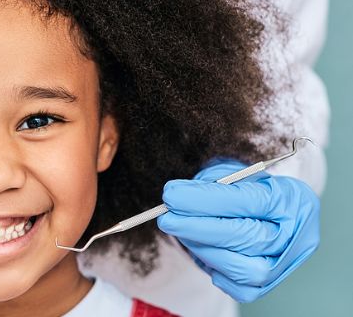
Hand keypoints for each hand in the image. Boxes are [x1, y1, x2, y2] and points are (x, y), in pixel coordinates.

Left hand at [157, 159, 319, 302]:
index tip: (171, 195)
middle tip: (167, 218)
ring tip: (183, 232)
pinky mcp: (267, 286)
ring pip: (242, 268)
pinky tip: (204, 250)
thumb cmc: (248, 190)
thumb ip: (211, 184)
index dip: (206, 200)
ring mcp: (284, 265)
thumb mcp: (233, 174)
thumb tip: (176, 198)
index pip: (249, 201)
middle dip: (199, 228)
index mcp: (292, 199)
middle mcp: (296, 236)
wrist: (270, 214)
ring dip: (203, 249)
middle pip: (248, 238)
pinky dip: (214, 269)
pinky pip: (237, 288)